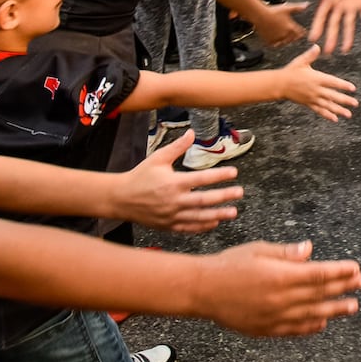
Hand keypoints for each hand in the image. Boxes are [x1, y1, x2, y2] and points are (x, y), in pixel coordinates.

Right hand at [110, 129, 241, 231]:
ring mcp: (171, 216)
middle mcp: (174, 201)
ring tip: (233, 212)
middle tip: (239, 192)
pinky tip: (214, 223)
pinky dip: (202, 227)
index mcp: (173, 182)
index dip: (219, 175)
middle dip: (224, 196)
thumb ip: (177, 147)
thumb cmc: (140, 176)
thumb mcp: (158, 158)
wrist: (121, 198)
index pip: (201, 178)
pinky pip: (189, 228)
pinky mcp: (168, 226)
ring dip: (218, 215)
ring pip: (199, 217)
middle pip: (204, 200)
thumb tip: (192, 132)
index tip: (234, 172)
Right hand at [199, 240, 360, 336]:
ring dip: (334, 310)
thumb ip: (286, 253)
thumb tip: (310, 249)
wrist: (202, 289)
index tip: (355, 269)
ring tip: (352, 306)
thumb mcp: (259, 250)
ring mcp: (274, 316)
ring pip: (312, 315)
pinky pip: (294, 330)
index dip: (340, 272)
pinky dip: (310, 327)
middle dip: (344, 288)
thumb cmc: (230, 264)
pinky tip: (322, 324)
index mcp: (280, 275)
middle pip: (320, 294)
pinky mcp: (265, 329)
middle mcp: (281, 298)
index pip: (319, 274)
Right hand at [248, 1, 307, 46]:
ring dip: (286, 40)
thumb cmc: (272, 11)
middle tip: (294, 35)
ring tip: (285, 37)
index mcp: (291, 27)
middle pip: (293, 39)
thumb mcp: (287, 8)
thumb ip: (298, 7)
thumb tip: (306, 5)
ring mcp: (277, 38)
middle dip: (294, 37)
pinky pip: (275, 45)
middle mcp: (285, 34)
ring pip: (285, 43)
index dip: (302, 32)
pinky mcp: (270, 41)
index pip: (300, 33)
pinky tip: (276, 40)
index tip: (302, 32)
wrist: (260, 15)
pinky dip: (276, 43)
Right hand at [276, 45, 358, 120]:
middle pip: (333, 96)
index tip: (353, 88)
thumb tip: (317, 46)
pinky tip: (334, 119)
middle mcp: (316, 90)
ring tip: (348, 114)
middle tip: (355, 103)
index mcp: (316, 78)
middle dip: (345, 100)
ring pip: (328, 105)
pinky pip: (319, 110)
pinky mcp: (308, 104)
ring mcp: (312, 98)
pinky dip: (327, 115)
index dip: (343, 85)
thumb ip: (311, 55)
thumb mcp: (301, 61)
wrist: (279, 84)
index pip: (333, 82)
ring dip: (339, 110)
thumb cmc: (291, 71)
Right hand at [299, 0, 360, 53]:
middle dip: (331, 37)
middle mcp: (339, 3)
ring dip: (348, 36)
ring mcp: (352, 3)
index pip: (321, 15)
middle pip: (334, 23)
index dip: (317, 27)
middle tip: (328, 52)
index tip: (312, 39)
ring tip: (346, 49)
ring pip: (349, 23)